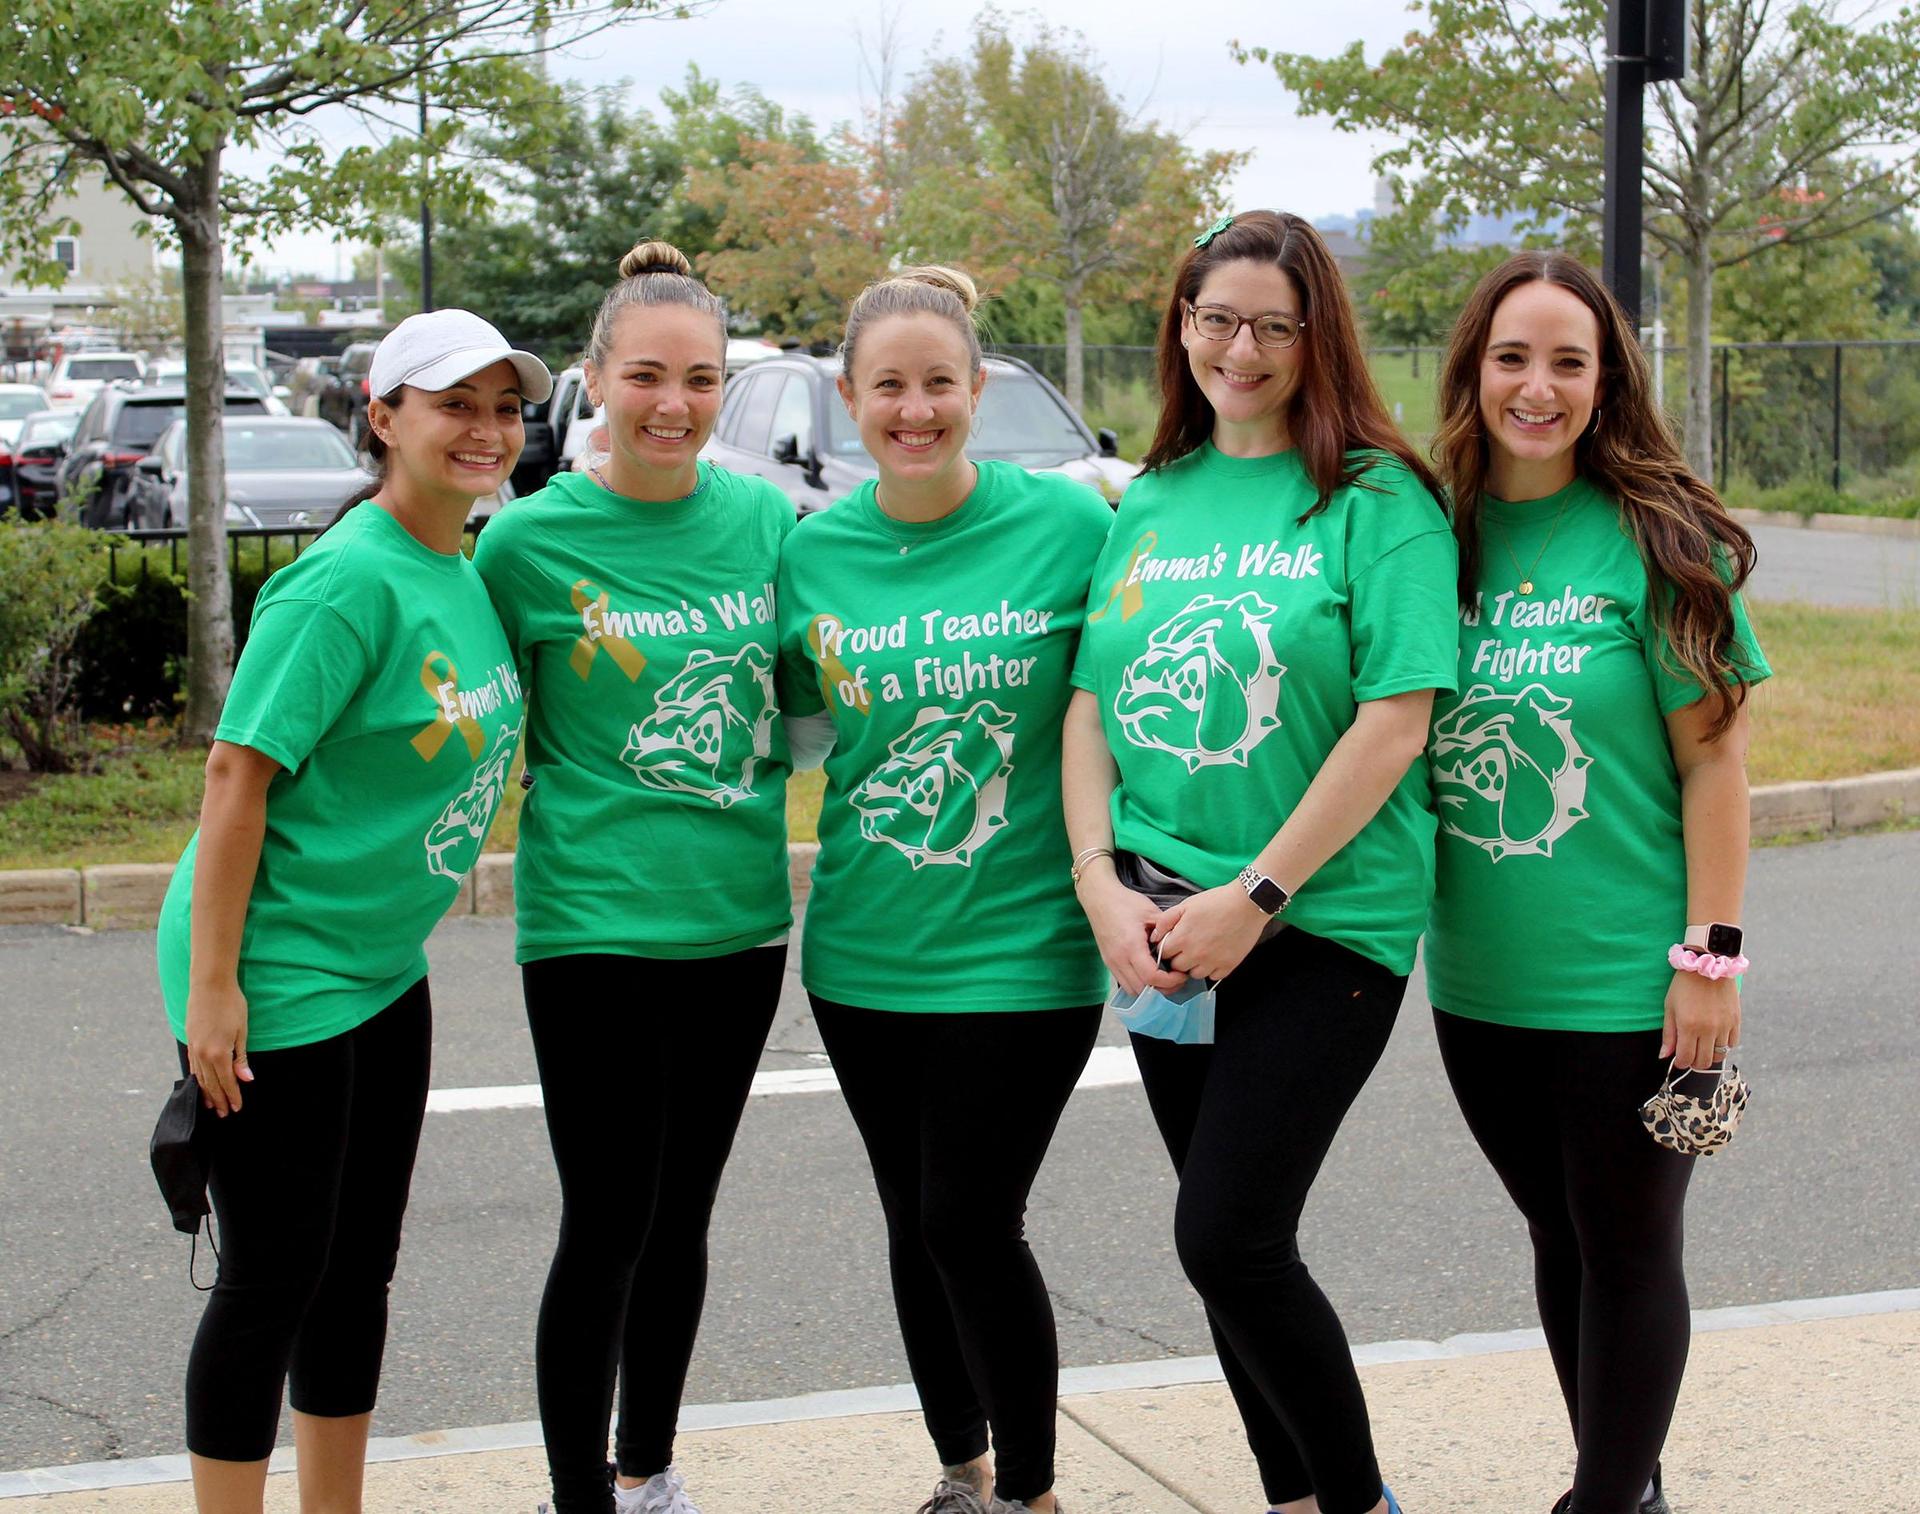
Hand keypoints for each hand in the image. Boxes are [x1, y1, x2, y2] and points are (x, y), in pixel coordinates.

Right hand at [185, 978, 253, 1116]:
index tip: (236, 1108)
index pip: (227, 1082)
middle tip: (225, 1113)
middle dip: (219, 1100)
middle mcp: (203, 1054)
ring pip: (200, 1077)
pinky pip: (193, 1066)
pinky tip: (201, 1084)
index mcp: (219, 1053)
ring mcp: (194, 1048)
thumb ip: (241, 1057)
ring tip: (212, 1105)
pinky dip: (197, 1078)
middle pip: (212, 1084)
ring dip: (207, 1092)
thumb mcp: (242, 1031)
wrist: (210, 985)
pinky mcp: (189, 1041)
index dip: (232, 1096)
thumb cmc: (232, 1004)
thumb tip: (246, 1079)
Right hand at [1077, 874, 1187, 998]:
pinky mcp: (1108, 963)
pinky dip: (1139, 985)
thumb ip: (1166, 930)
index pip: (1151, 977)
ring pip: (1133, 990)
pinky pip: (1125, 984)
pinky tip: (1149, 975)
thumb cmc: (1124, 902)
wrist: (1099, 899)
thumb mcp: (1150, 912)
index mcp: (1131, 946)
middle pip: (1143, 989)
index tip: (1181, 974)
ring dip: (1150, 990)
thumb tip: (1178, 945)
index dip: (1170, 981)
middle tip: (1177, 979)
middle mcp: (1119, 959)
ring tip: (1164, 979)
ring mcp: (1112, 963)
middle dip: (1163, 989)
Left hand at [1151, 884, 1268, 983]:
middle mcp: (1195, 954)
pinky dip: (1212, 969)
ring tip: (1201, 951)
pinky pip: (1214, 977)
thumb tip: (1154, 937)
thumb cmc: (1216, 901)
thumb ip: (1165, 921)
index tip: (1174, 943)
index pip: (1164, 954)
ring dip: (1195, 966)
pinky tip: (1215, 955)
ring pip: (1194, 975)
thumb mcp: (1186, 905)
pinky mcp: (1228, 966)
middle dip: (1179, 958)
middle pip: (1177, 967)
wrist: (1246, 904)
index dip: (1167, 948)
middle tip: (1187, 947)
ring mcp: (1212, 962)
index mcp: (1182, 939)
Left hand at [1662, 970, 1740, 1071]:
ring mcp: (1724, 1025)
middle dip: (1694, 1063)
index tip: (1679, 1060)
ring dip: (1709, 1055)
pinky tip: (1716, 1037)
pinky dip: (1724, 1045)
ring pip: (1719, 1055)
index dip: (1681, 1063)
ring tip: (1702, 1046)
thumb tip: (1664, 1056)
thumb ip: (1668, 1034)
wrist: (1708, 964)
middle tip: (1690, 1055)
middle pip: (1703, 1061)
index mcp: (1688, 1026)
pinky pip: (1733, 1043)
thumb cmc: (1684, 985)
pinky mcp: (1736, 1020)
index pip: (1686, 1058)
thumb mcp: (1670, 1007)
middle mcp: (1708, 1029)